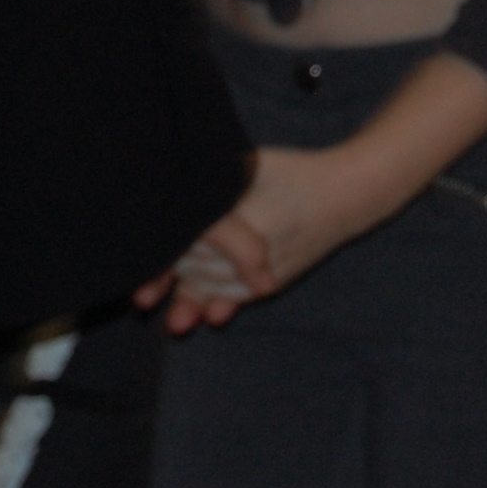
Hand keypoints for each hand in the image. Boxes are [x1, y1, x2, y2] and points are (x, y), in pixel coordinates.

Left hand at [135, 145, 385, 331]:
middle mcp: (254, 244)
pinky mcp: (280, 276)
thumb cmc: (292, 172)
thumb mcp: (250, 165)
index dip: (167, 251)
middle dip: (173, 283)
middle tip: (140, 298)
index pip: (195, 237)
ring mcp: (270, 265)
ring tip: (174, 323)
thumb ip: (217, 176)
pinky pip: (250, 294)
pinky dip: (230, 304)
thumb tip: (173, 174)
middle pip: (204, 266)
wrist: (346, 194)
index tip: (145, 258)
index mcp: (241, 214)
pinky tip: (213, 315)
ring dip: (197, 304)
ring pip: (225, 288)